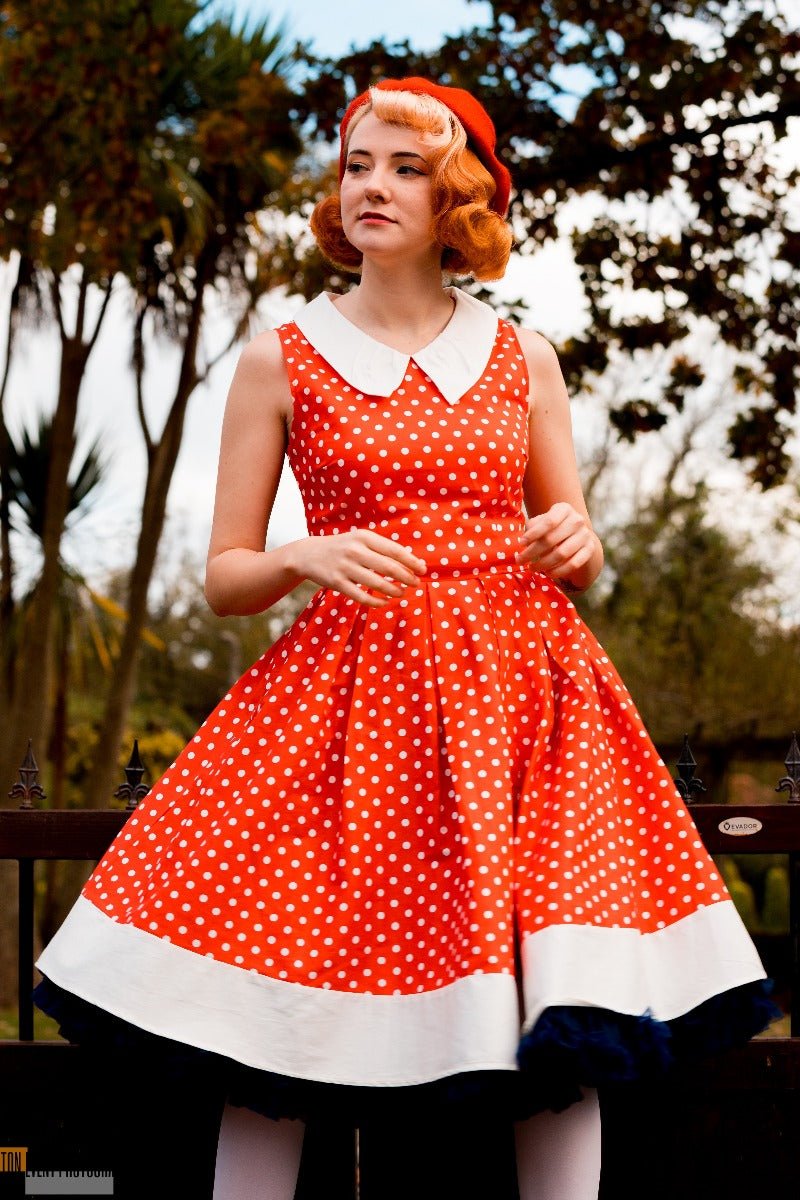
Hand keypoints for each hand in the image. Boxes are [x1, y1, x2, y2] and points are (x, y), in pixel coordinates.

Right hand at [292, 530, 426, 607]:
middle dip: (406, 577)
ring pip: (376, 583)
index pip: (394, 550)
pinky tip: (385, 603)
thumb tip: (413, 562)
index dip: (411, 561)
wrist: (308, 554)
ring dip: (393, 590)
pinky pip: (361, 596)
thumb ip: (383, 549)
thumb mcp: (360, 540)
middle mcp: (354, 550)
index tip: (423, 569)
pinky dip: (376, 602)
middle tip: (416, 584)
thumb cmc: (343, 548)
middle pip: (388, 567)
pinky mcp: (337, 583)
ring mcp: (345, 567)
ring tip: (401, 593)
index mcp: (363, 537)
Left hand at [515, 502, 597, 585]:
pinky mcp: (590, 549)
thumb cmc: (551, 526)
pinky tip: (548, 573)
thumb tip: (524, 542)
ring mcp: (585, 535)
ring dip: (544, 564)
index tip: (521, 544)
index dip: (533, 534)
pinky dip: (559, 571)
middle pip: (552, 540)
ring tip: (532, 568)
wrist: (575, 533)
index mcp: (564, 509)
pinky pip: (574, 564)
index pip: (548, 522)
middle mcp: (577, 520)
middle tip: (520, 560)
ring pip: (562, 554)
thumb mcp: (541, 521)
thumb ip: (532, 527)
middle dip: (533, 552)